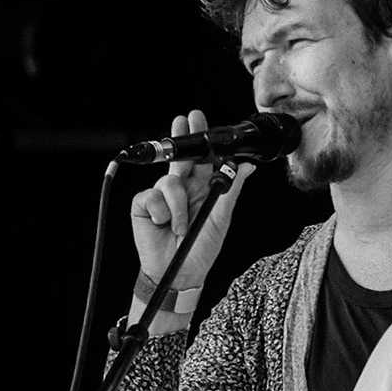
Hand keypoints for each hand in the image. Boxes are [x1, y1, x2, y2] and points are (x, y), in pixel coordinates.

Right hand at [128, 109, 253, 289]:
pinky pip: (152, 196)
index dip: (197, 139)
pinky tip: (165, 225)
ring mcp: (161, 195)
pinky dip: (163, 212)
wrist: (181, 272)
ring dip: (179, 206)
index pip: (200, 158)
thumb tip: (247, 167)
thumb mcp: (221, 218)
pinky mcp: (144, 204)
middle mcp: (181, 188)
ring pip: (169, 181)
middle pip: (180, 158)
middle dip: (181, 139)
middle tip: (184, 121)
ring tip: (181, 226)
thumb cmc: (201, 248)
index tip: (197, 118)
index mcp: (201, 188)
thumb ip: (231, 189)